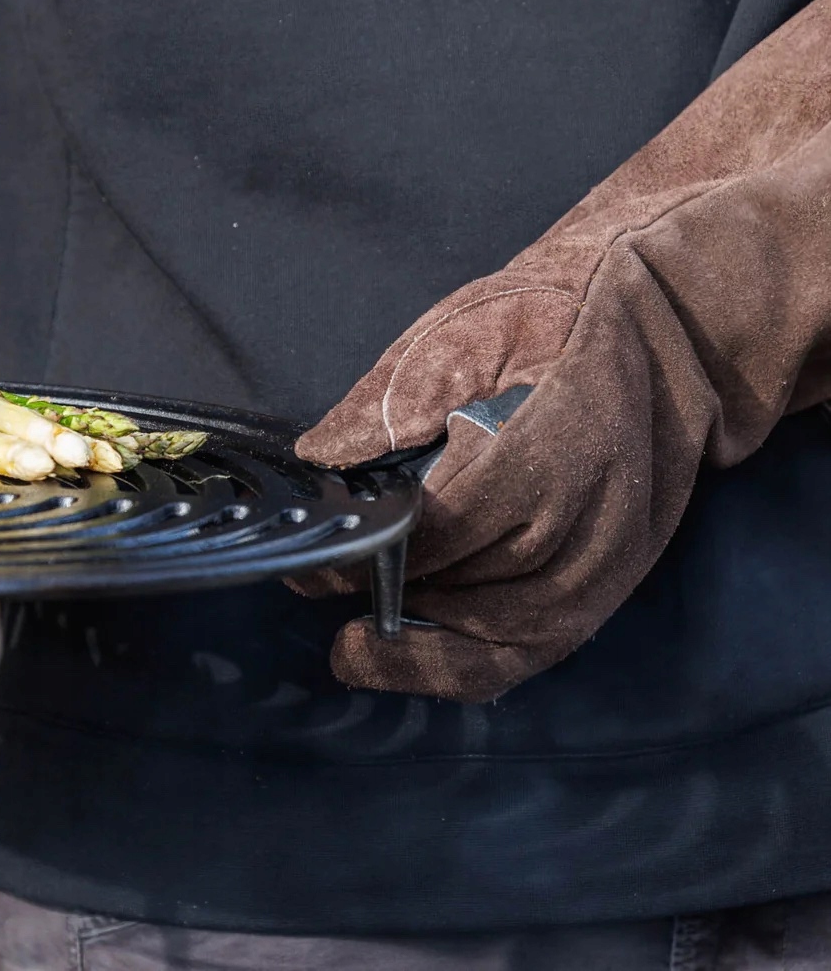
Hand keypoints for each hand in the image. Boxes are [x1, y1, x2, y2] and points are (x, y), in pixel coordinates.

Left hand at [296, 0, 830, 702]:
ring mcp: (612, 559)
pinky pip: (537, 648)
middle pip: (475, 592)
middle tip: (319, 589)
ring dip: (424, 648)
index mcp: (549, 443)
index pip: (445, 528)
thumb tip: (316, 462)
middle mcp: (590, 517)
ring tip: (356, 641)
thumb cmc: (552, 316)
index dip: (371, 553)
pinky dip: (469, 660)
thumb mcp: (458, 335)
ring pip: (507, 639)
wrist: (663, 330)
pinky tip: (412, 654)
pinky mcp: (615, 580)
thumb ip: (383, 406)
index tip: (313, 559)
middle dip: (386, 599)